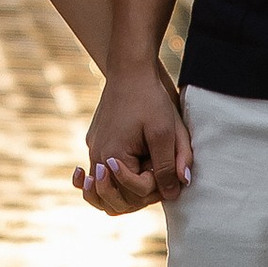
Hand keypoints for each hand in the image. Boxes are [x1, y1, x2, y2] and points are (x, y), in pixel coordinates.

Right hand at [76, 64, 191, 214]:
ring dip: (125, 189)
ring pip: (106, 187)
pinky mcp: (96, 140)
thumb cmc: (149, 99)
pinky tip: (128, 174)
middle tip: (160, 181)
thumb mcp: (165, 132)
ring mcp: (93, 149)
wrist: (130, 69)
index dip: (156, 187)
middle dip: (140, 193)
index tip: (167, 169)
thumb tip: (174, 193)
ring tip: (142, 186)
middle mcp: (96, 157)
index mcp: (112, 158)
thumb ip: (170, 165)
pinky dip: (115, 177)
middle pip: (116, 197)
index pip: (135, 193)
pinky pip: (104, 169)